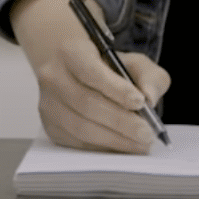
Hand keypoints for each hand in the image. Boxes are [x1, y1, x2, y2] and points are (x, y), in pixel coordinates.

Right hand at [6, 0, 171, 153]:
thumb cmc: (108, 69)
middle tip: (146, 132)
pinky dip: (102, 147)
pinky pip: (76, 142)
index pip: (90, 71)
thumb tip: (149, 98)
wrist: (77, 74)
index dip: (115, 89)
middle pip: (85, 102)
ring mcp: (49, 104)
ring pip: (80, 127)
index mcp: (71, 51)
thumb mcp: (135, 62)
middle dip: (120, 121)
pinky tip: (122, 146)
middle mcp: (53, 76)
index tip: (140, 102)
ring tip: (139, 143)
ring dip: (114, 139)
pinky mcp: (51, 126)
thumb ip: (150, 77)